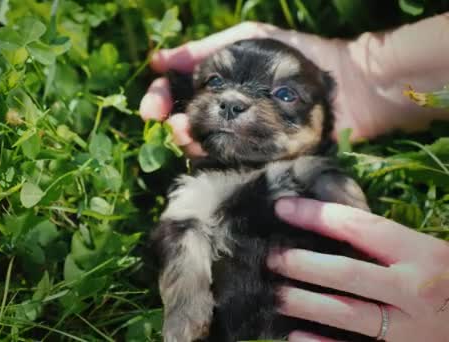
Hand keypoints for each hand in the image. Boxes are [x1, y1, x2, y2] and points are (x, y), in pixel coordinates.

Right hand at [139, 17, 448, 157]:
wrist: (350, 85)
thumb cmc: (298, 56)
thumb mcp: (249, 40)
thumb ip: (206, 48)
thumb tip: (158, 60)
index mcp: (216, 86)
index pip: (175, 94)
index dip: (159, 99)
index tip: (153, 107)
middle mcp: (223, 115)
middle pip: (182, 124)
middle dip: (171, 124)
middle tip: (174, 123)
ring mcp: (239, 140)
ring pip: (201, 147)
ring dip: (189, 144)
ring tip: (191, 134)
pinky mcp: (257, 161)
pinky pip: (229, 165)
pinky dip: (215, 161)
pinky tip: (212, 153)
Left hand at [268, 197, 448, 341]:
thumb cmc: (446, 281)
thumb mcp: (427, 254)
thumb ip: (387, 244)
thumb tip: (327, 223)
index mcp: (422, 254)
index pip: (360, 227)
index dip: (316, 216)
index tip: (281, 209)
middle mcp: (414, 290)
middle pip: (346, 273)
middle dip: (301, 263)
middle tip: (269, 258)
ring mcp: (410, 328)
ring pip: (346, 313)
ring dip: (303, 303)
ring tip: (274, 294)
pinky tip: (294, 336)